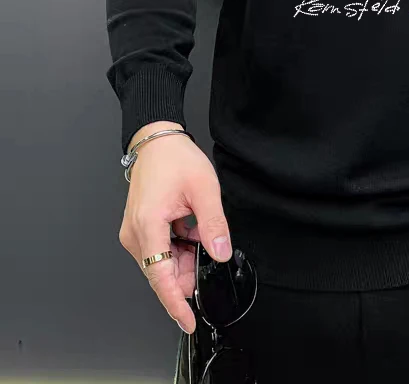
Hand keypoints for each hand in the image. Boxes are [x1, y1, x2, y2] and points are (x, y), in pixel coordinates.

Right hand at [118, 122, 232, 333]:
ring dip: (184, 258)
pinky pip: (159, 250)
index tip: (188, 320)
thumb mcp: (204, 189)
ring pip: (161, 263)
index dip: (175, 303)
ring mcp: (134, 232)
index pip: (160, 277)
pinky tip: (190, 229)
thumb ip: (213, 224)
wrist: (156, 141)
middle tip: (209, 251)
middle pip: (162, 272)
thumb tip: (220, 252)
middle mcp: (135, 234)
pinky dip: (178, 248)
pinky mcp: (139, 229)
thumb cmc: (175, 159)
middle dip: (188, 272)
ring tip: (199, 231)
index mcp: (147, 225)